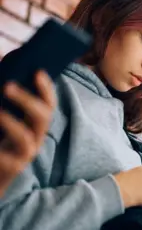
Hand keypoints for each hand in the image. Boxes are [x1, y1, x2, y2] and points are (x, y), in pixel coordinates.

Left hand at [0, 71, 55, 195]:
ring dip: (11, 122)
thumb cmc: (0, 142)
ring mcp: (25, 154)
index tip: (38, 72)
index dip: (46, 89)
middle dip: (28, 100)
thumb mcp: (6, 118)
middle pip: (42, 117)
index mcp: (35, 124)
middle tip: (7, 86)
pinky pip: (7, 158)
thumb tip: (1, 61)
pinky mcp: (13, 168)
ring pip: (26, 137)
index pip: (48, 104)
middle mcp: (35, 137)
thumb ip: (8, 97)